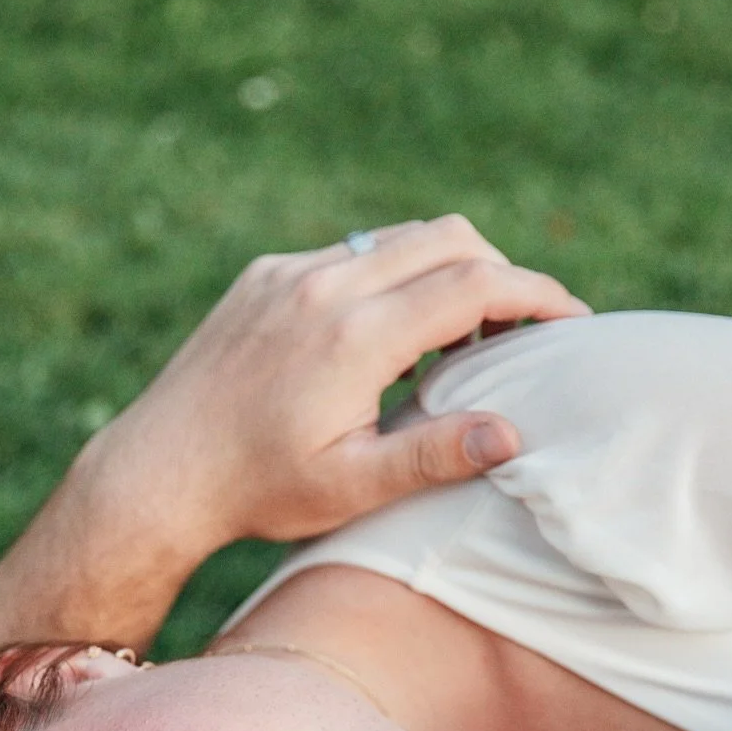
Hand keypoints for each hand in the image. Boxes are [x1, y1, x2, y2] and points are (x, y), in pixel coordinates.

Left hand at [0, 217, 584, 691]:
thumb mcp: (352, 487)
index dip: (536, 295)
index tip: (573, 320)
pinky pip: (351, 253)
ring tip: (465, 338)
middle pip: (448, 238)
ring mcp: (290, 272)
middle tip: (526, 325)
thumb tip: (513, 432)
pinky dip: (392, 277)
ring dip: (447, 270)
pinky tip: (394, 337)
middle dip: (502, 271)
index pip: (474, 284)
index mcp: (355, 336)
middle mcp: (324, 285)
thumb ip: (435, 456)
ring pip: (399, 238)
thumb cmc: (258, 492)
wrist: (158, 473)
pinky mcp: (265, 275)